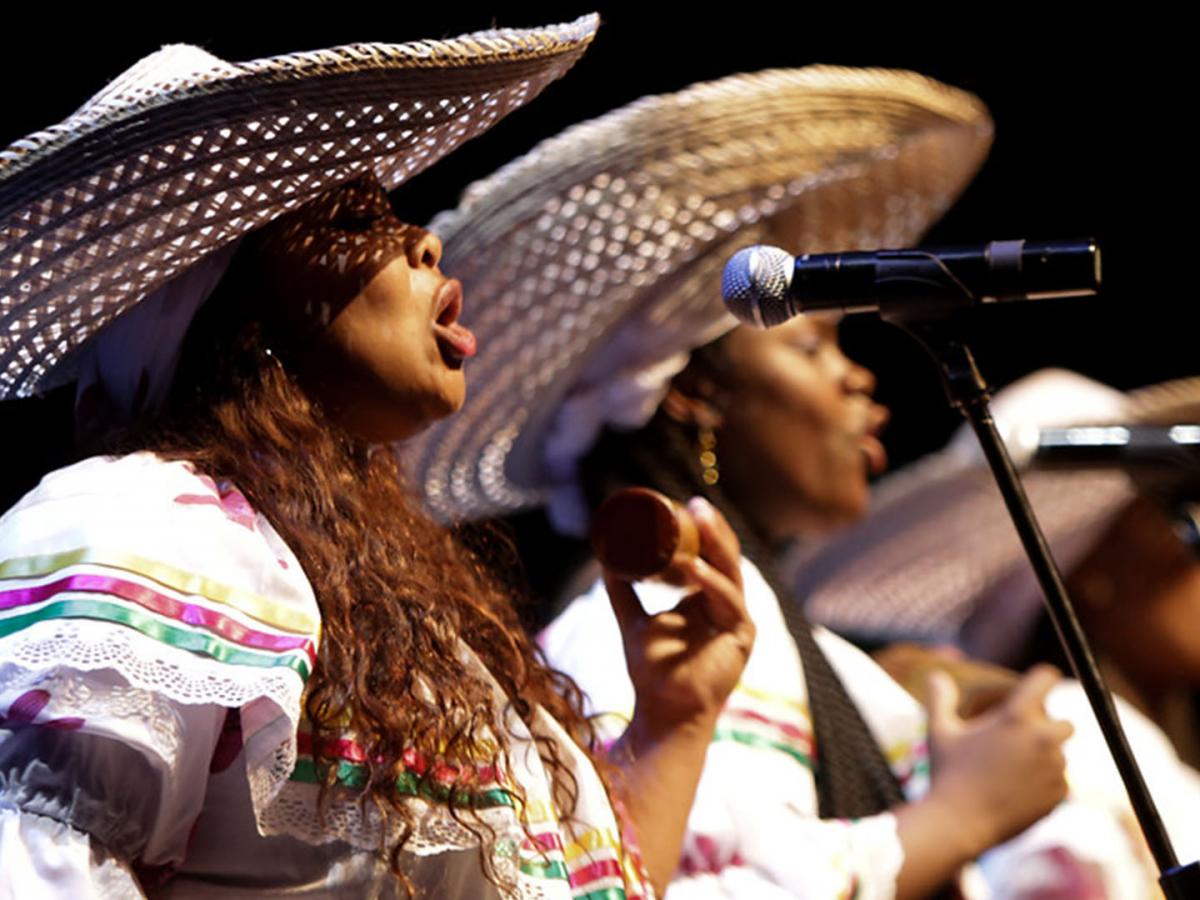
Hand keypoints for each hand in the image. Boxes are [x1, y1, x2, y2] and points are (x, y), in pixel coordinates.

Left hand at [604, 497, 754, 733]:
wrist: (662, 712)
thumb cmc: (652, 671)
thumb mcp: (633, 620)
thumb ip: (623, 591)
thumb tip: (605, 557)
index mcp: (709, 598)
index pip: (714, 554)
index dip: (705, 528)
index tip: (686, 504)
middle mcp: (728, 605)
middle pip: (727, 557)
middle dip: (714, 527)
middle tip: (695, 503)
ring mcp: (738, 620)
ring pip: (732, 572)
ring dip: (715, 544)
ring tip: (698, 520)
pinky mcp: (742, 637)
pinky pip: (729, 602)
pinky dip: (710, 583)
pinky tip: (693, 569)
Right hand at [926, 664, 1072, 855]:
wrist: (959, 824)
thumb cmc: (947, 773)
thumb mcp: (939, 731)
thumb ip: (940, 698)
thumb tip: (937, 675)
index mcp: (1016, 717)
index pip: (1046, 678)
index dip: (1043, 678)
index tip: (1038, 683)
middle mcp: (1043, 739)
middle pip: (1062, 722)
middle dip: (1045, 727)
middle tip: (1016, 738)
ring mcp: (1054, 769)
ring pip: (1059, 754)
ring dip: (1043, 756)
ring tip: (1009, 769)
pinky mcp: (1059, 795)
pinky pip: (1058, 780)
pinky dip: (1043, 782)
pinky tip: (1016, 789)